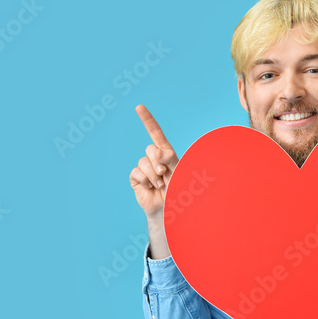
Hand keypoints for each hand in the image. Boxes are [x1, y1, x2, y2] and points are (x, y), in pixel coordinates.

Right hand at [129, 105, 179, 259]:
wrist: (171, 211)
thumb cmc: (181, 192)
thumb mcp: (181, 172)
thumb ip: (171, 158)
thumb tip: (160, 152)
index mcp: (166, 154)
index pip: (155, 133)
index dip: (147, 120)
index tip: (138, 107)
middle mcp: (154, 159)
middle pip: (151, 149)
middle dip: (159, 161)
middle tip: (166, 174)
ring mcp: (144, 169)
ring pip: (143, 161)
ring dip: (154, 174)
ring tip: (160, 185)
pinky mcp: (136, 179)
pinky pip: (136, 172)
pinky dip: (145, 180)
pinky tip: (150, 188)